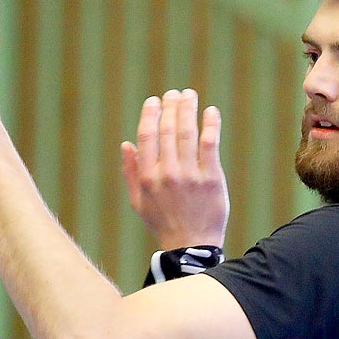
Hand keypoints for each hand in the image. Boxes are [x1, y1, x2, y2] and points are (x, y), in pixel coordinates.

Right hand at [121, 90, 228, 249]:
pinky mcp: (212, 178)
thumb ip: (131, 173)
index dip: (150, 114)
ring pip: (187, 133)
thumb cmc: (163, 223)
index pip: (147, 136)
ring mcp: (191, 175)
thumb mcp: (139, 202)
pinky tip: (210, 111)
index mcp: (148, 177)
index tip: (155, 101)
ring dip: (188, 109)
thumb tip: (126, 144)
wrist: (191, 245)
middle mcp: (168, 173)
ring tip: (189, 95)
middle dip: (171, 106)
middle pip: (167, 130)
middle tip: (175, 93)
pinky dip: (210, 124)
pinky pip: (210, 144)